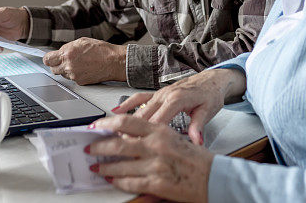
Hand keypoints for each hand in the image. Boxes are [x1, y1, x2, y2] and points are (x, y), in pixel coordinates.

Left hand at [42, 38, 125, 84]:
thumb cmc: (101, 50)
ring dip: (66, 70)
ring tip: (78, 63)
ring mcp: (73, 75)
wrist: (114, 62)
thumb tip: (60, 52)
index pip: (47, 60)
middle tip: (64, 60)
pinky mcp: (80, 82)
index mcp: (67, 53)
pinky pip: (72, 79)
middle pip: (53, 69)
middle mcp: (68, 66)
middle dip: (57, 65)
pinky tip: (84, 68)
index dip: (49, 58)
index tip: (51, 58)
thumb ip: (68, 48)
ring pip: (63, 74)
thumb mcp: (82, 42)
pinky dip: (75, 74)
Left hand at [88, 115, 212, 202]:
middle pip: (118, 142)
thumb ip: (151, 135)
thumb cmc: (196, 158)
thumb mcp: (174, 138)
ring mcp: (156, 165)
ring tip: (97, 167)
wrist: (215, 177)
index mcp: (161, 130)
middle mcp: (156, 145)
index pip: (127, 121)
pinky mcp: (157, 184)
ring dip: (105, 167)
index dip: (107, 123)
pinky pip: (129, 182)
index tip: (96, 126)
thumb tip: (127, 136)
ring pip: (120, 165)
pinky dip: (117, 182)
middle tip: (90, 148)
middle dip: (99, 146)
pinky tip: (112, 180)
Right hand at [113, 68, 244, 145]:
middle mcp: (165, 95)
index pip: (157, 120)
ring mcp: (159, 94)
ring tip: (112, 135)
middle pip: (143, 116)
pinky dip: (127, 104)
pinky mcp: (158, 93)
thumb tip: (196, 141)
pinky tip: (115, 111)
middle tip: (117, 146)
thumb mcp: (208, 110)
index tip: (134, 147)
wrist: (212, 79)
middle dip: (129, 132)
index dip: (144, 135)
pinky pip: (139, 98)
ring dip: (125, 122)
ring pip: (138, 110)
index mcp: (176, 99)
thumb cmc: (210, 94)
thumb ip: (199, 126)